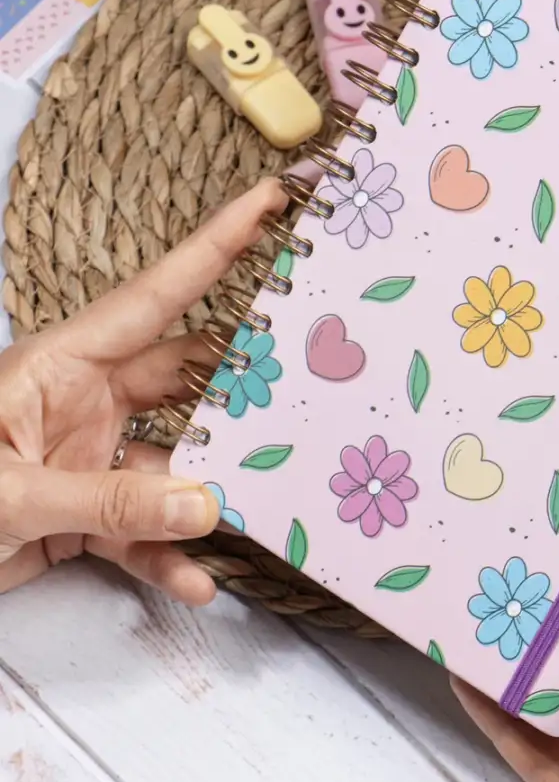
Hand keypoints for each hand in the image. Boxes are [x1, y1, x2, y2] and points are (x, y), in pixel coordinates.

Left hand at [0, 178, 286, 603]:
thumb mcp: (8, 494)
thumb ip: (108, 503)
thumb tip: (207, 507)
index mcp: (65, 363)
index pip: (156, 294)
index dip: (216, 245)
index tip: (269, 201)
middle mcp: (88, 401)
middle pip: (187, 381)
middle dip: (240, 386)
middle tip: (306, 387)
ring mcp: (90, 458)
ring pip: (174, 465)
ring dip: (207, 493)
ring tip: (256, 509)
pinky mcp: (85, 514)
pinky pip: (142, 532)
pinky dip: (169, 557)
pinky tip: (196, 579)